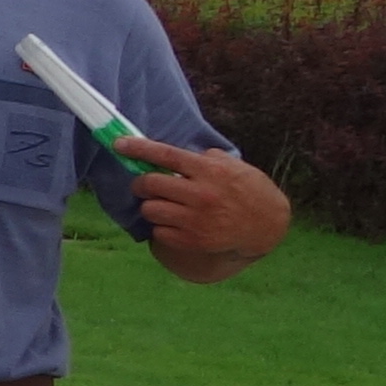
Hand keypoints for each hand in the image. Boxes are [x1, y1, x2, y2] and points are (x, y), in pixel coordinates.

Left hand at [119, 133, 291, 280]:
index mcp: (210, 170)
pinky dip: (161, 227)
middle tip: (145, 185)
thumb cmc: (249, 190)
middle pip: (149, 184)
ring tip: (165, 206)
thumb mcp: (234, 166)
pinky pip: (158, 231)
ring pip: (149, 209)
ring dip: (151, 206)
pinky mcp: (192, 241)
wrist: (267, 226)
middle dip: (141, 183)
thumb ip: (205, 159)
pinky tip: (175, 223)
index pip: (166, 155)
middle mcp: (201, 194)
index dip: (138, 148)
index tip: (119, 144)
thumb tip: (175, 154)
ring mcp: (196, 220)